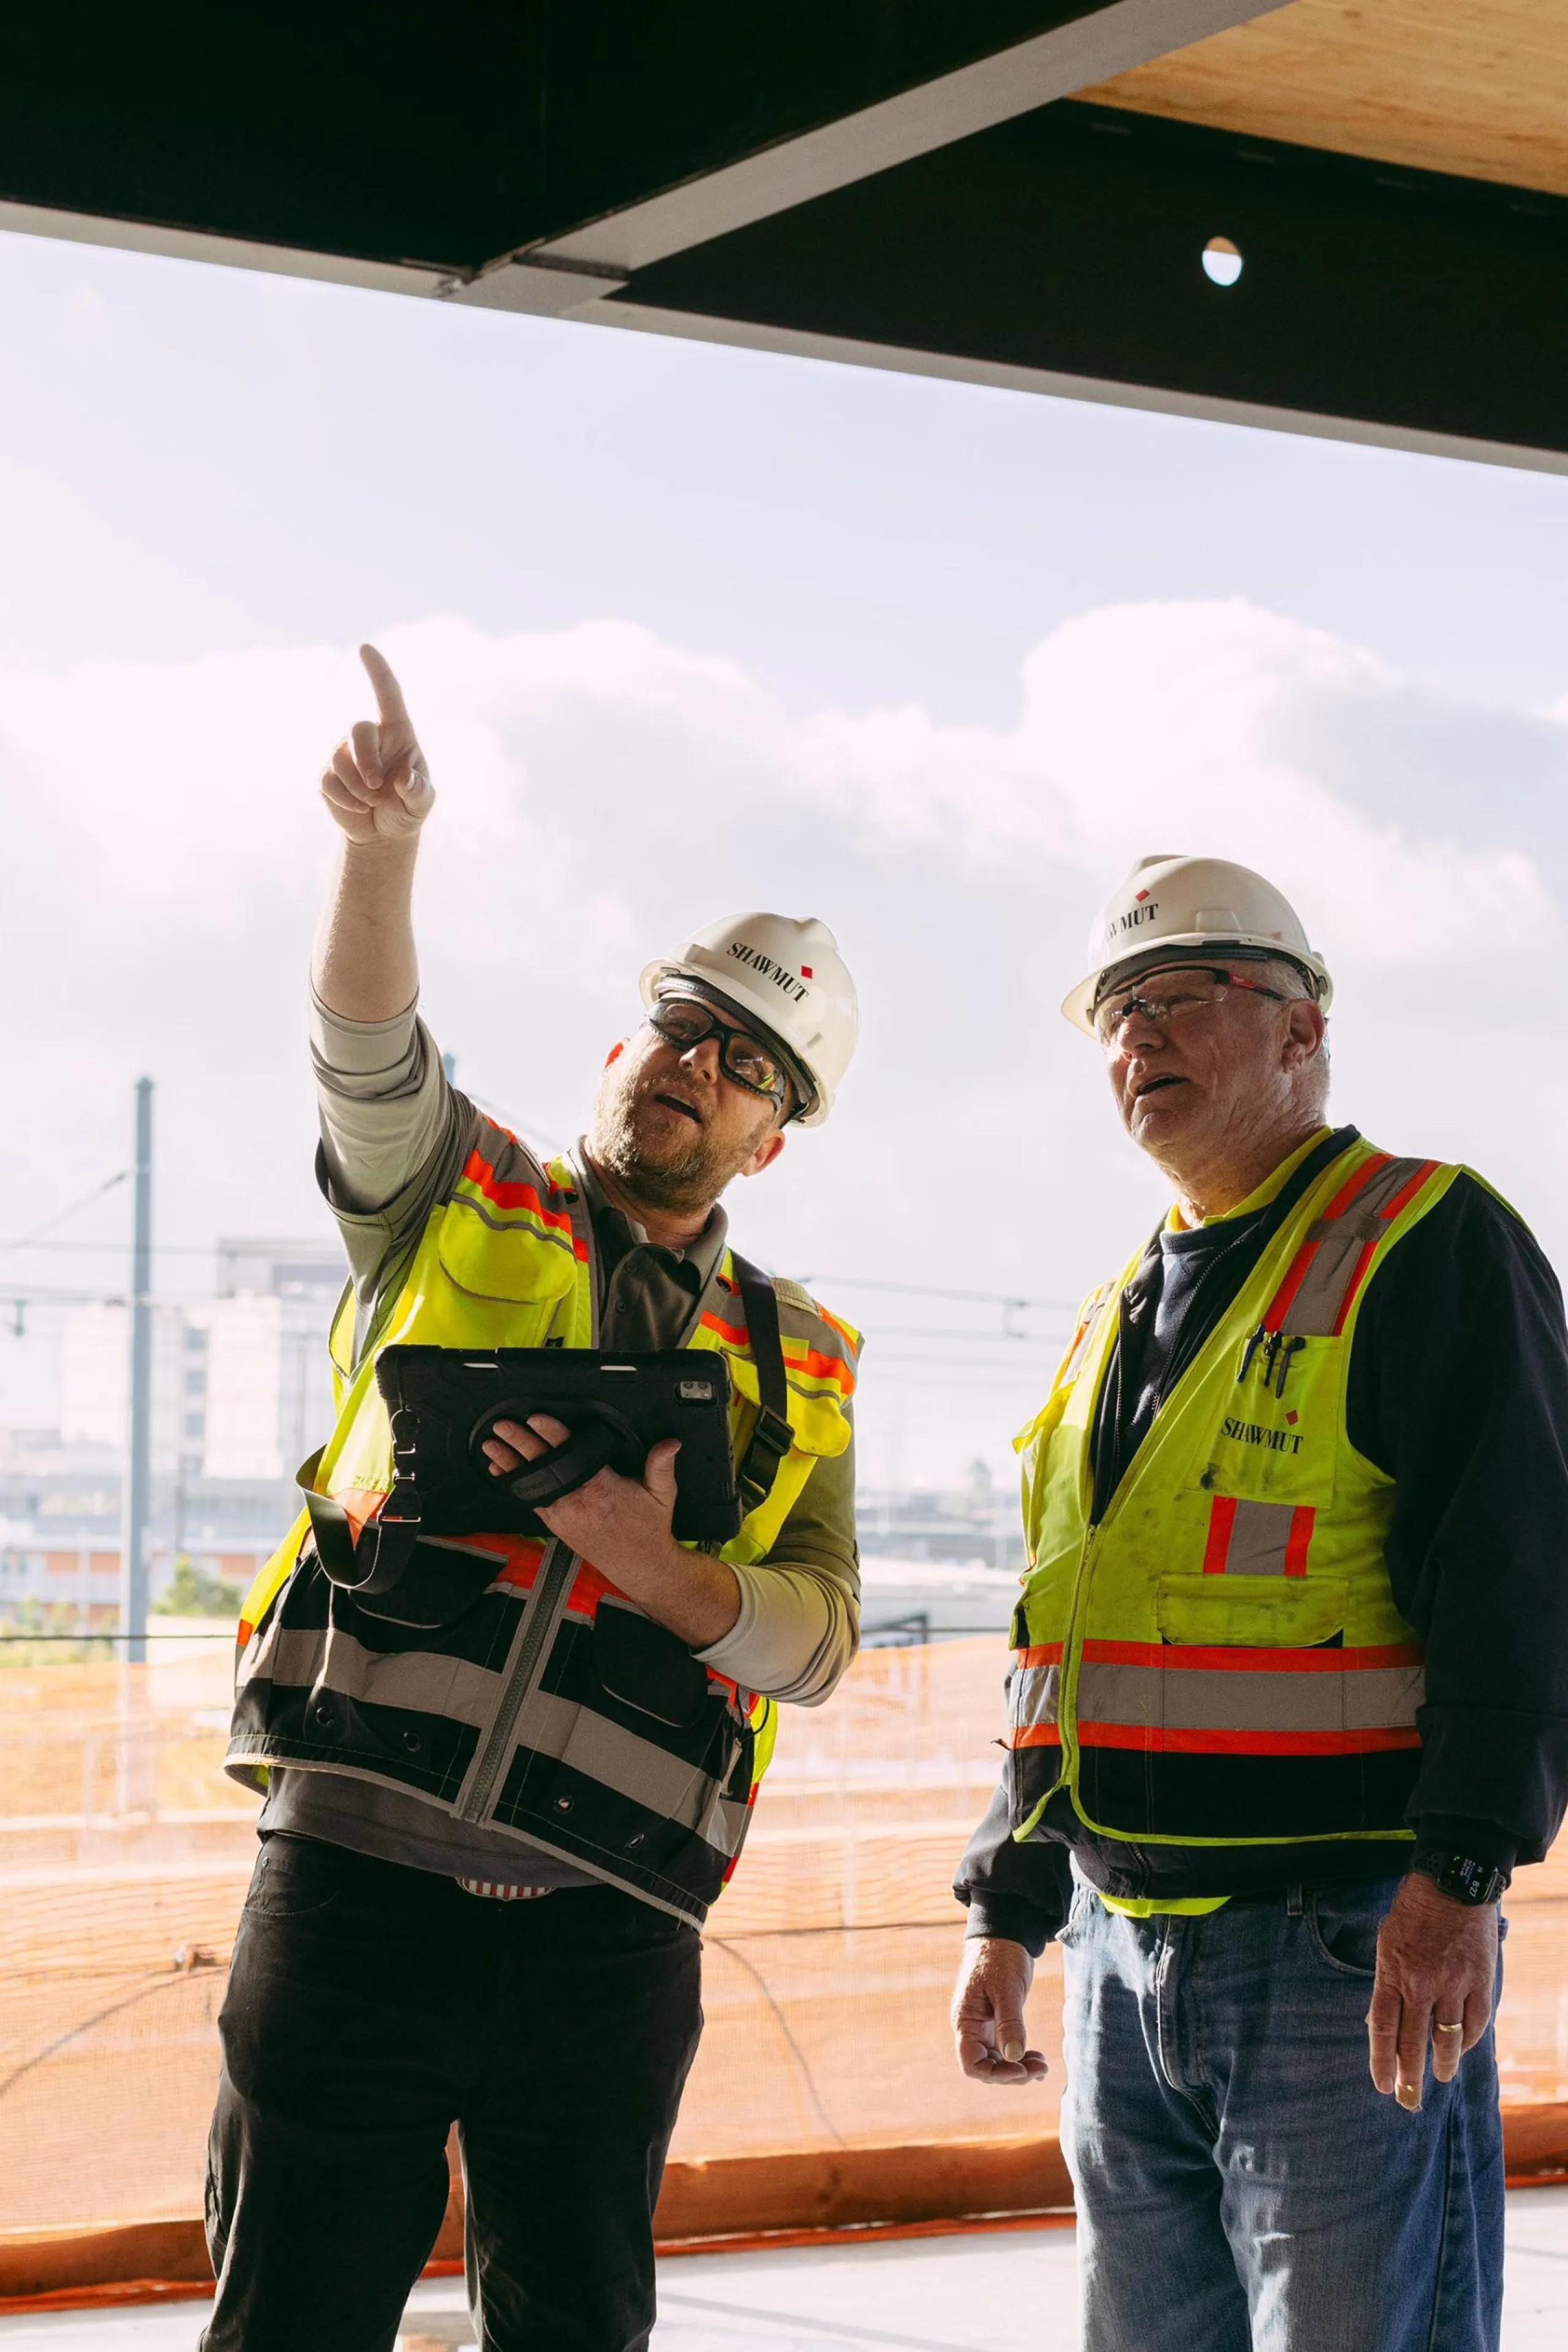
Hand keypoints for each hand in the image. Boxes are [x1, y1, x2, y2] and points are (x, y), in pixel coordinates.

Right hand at [320, 645, 435, 843]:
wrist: (384, 832)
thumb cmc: (408, 807)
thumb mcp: (421, 802)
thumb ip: (418, 791)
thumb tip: (404, 780)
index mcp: (398, 732)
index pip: (388, 695)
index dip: (377, 672)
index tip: (365, 648)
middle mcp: (370, 737)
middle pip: (359, 730)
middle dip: (366, 759)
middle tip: (376, 787)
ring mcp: (345, 753)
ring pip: (341, 758)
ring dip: (358, 786)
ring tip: (373, 802)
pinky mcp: (328, 774)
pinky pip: (329, 780)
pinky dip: (346, 798)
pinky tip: (360, 808)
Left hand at [482, 1415, 740, 1647]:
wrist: (640, 1565)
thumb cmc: (649, 1529)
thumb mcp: (663, 1494)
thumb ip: (661, 1465)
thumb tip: (670, 1444)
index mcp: (602, 1489)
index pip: (572, 1455)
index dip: (553, 1435)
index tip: (536, 1419)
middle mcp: (577, 1502)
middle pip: (544, 1466)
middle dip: (520, 1444)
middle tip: (503, 1426)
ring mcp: (563, 1515)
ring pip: (531, 1483)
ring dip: (509, 1463)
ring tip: (491, 1446)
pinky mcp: (557, 1524)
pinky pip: (531, 1500)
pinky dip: (514, 1483)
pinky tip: (499, 1470)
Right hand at [951, 1937, 1048, 2085]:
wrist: (1004, 1936)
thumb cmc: (1000, 1957)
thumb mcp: (1007, 1988)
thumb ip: (1009, 2022)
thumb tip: (1014, 2056)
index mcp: (965, 2020)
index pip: (971, 2063)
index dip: (995, 2073)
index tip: (1021, 2068)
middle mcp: (971, 2028)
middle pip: (986, 2067)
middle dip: (1013, 2073)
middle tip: (1042, 2068)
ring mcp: (983, 2026)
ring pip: (997, 2061)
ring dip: (1019, 2067)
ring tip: (1043, 2065)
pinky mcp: (996, 2022)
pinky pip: (1005, 2049)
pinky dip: (1020, 2057)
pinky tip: (1037, 2059)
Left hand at [1367, 1872, 1498, 2110]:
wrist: (1452, 1884)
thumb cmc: (1413, 1913)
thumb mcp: (1386, 1942)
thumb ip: (1386, 1982)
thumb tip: (1378, 2022)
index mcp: (1393, 1973)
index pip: (1383, 2028)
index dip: (1381, 2061)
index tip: (1382, 2085)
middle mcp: (1422, 1984)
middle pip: (1414, 2041)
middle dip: (1410, 2074)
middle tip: (1409, 2096)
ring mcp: (1453, 1984)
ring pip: (1448, 2038)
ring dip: (1442, 2063)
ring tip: (1439, 2076)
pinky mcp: (1480, 1981)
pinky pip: (1476, 2022)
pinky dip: (1468, 2039)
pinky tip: (1461, 2047)